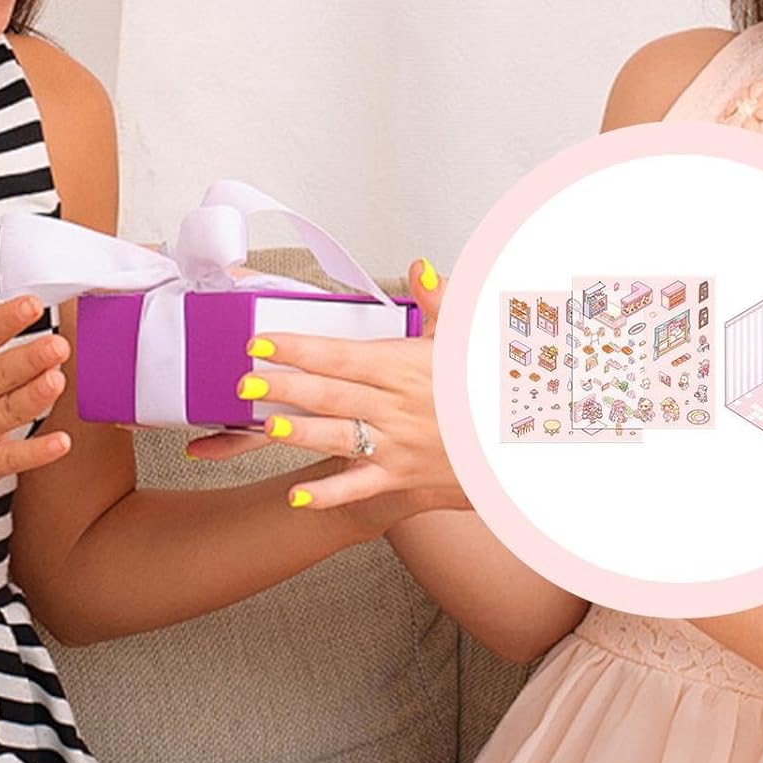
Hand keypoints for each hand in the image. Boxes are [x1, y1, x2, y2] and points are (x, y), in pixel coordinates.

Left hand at [186, 258, 469, 515]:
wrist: (516, 444)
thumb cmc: (482, 386)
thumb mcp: (464, 337)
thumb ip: (439, 299)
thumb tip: (420, 266)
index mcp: (405, 367)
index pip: (342, 356)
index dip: (300, 349)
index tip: (262, 343)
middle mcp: (397, 407)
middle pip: (332, 396)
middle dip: (286, 387)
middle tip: (245, 382)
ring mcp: (398, 445)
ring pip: (341, 438)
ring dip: (302, 433)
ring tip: (267, 425)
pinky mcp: (402, 478)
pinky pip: (361, 488)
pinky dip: (329, 495)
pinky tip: (296, 497)